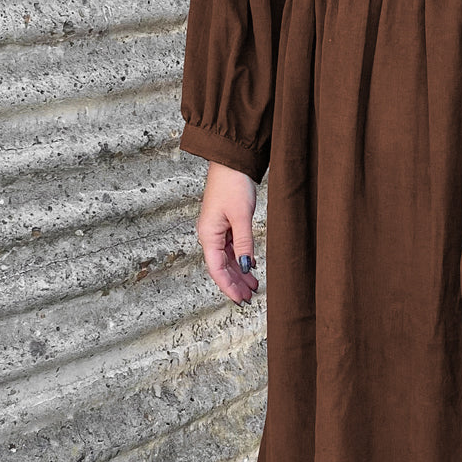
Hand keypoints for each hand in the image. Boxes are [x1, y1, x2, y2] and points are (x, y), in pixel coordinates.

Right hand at [195, 160, 259, 303]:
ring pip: (227, 258)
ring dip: (239, 272)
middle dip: (235, 283)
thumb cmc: (233, 185)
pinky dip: (241, 258)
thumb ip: (244, 244)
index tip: (240, 299)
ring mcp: (217, 229)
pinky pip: (232, 247)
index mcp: (208, 234)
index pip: (216, 269)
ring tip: (253, 286)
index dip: (228, 286)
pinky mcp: (225, 223)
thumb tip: (245, 267)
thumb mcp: (241, 217)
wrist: (232, 162)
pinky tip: (250, 266)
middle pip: (221, 266)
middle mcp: (209, 234)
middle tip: (249, 297)